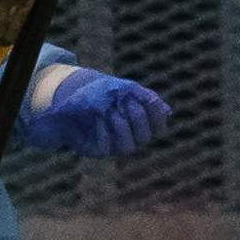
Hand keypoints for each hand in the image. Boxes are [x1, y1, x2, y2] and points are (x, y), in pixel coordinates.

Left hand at [15, 64, 169, 156]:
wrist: (73, 99)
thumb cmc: (104, 93)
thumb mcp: (123, 89)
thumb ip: (144, 98)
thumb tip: (166, 111)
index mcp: (142, 125)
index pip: (159, 128)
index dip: (156, 116)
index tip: (147, 99)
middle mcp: (132, 139)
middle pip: (145, 137)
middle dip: (137, 117)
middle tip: (125, 101)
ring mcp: (115, 146)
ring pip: (128, 147)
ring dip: (122, 127)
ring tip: (111, 110)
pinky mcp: (98, 150)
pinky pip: (106, 147)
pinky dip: (104, 131)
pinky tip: (99, 117)